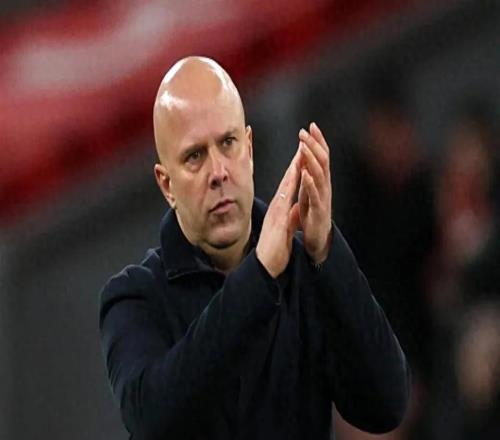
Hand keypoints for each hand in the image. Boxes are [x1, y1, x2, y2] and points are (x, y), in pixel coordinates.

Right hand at [256, 149, 301, 277]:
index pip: (290, 186)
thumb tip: (296, 209)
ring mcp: (276, 211)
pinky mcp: (278, 218)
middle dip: (296, 161)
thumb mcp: (285, 230)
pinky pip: (286, 199)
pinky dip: (291, 185)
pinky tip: (296, 174)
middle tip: (303, 142)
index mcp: (280, 210)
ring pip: (286, 185)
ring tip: (301, 150)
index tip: (303, 155)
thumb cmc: (274, 250)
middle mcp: (277, 207)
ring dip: (294, 167)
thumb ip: (290, 218)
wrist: (265, 266)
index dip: (297, 169)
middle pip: (288, 180)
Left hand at [297, 122, 332, 263]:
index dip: (317, 141)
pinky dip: (310, 183)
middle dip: (313, 145)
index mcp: (320, 182)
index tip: (310, 125)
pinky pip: (315, 195)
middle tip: (304, 130)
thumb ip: (308, 178)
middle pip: (322, 161)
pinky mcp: (319, 211)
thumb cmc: (312, 216)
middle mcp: (325, 187)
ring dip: (311, 159)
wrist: (319, 241)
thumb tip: (303, 161)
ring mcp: (323, 198)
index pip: (321, 157)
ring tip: (303, 146)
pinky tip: (305, 173)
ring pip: (319, 175)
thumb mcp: (309, 193)